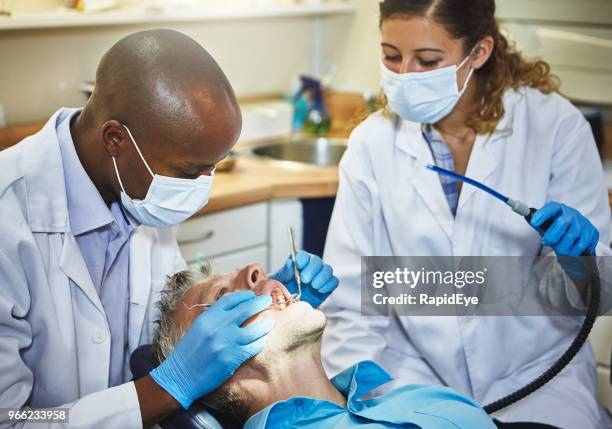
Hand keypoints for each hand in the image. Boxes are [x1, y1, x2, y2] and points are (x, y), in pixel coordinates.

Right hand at [150, 291, 273, 408]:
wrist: (180, 376)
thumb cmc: (189, 351)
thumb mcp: (198, 327)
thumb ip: (215, 316)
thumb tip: (236, 307)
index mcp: (208, 317)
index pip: (231, 299)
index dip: (244, 295)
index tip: (252, 296)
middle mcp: (218, 327)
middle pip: (246, 309)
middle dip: (260, 303)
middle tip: (267, 300)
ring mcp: (226, 342)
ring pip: (255, 329)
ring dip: (265, 324)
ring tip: (270, 322)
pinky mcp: (233, 358)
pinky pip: (253, 346)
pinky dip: (260, 342)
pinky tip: (262, 340)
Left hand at [270, 250, 338, 307]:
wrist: (287, 306)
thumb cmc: (280, 292)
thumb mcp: (277, 281)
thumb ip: (284, 272)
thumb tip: (290, 262)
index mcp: (297, 263)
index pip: (303, 255)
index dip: (303, 258)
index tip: (299, 265)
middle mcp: (310, 267)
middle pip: (317, 261)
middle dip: (312, 269)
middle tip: (305, 280)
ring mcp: (319, 276)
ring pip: (327, 269)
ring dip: (322, 277)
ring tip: (313, 286)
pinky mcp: (326, 287)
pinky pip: (333, 281)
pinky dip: (328, 285)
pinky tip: (319, 290)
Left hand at [531, 202, 598, 277]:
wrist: (577, 232)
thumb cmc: (557, 228)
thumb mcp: (547, 225)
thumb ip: (539, 224)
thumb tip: (529, 219)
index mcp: (558, 209)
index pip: (551, 208)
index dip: (543, 214)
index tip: (534, 222)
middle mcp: (572, 214)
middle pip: (563, 223)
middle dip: (552, 235)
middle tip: (546, 242)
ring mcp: (583, 222)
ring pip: (572, 236)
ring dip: (562, 247)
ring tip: (558, 250)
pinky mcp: (592, 232)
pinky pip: (582, 244)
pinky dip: (573, 251)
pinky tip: (569, 252)